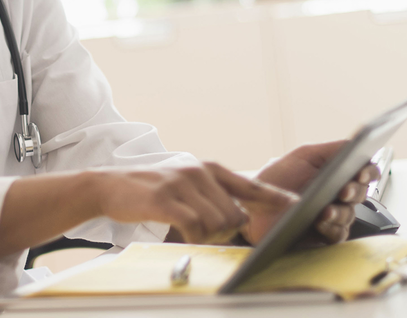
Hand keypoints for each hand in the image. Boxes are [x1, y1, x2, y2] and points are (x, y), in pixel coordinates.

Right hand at [91, 162, 293, 244]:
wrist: (110, 186)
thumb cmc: (151, 192)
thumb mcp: (187, 186)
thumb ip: (213, 197)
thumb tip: (240, 218)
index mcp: (209, 169)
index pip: (250, 186)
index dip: (275, 198)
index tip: (296, 206)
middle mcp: (200, 172)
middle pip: (235, 214)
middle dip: (226, 231)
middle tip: (204, 232)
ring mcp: (183, 183)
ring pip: (217, 222)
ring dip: (207, 235)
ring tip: (188, 230)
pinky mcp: (166, 198)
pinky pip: (195, 225)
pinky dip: (193, 236)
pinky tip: (182, 234)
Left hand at [251, 140, 379, 244]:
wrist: (252, 205)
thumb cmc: (277, 179)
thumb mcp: (303, 156)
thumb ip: (332, 149)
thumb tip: (357, 144)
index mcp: (336, 174)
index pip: (363, 172)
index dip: (368, 172)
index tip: (362, 172)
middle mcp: (337, 195)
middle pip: (360, 194)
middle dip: (355, 192)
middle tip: (343, 190)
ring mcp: (331, 215)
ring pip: (350, 216)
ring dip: (341, 212)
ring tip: (326, 210)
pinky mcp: (323, 235)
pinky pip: (337, 234)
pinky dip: (332, 228)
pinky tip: (320, 221)